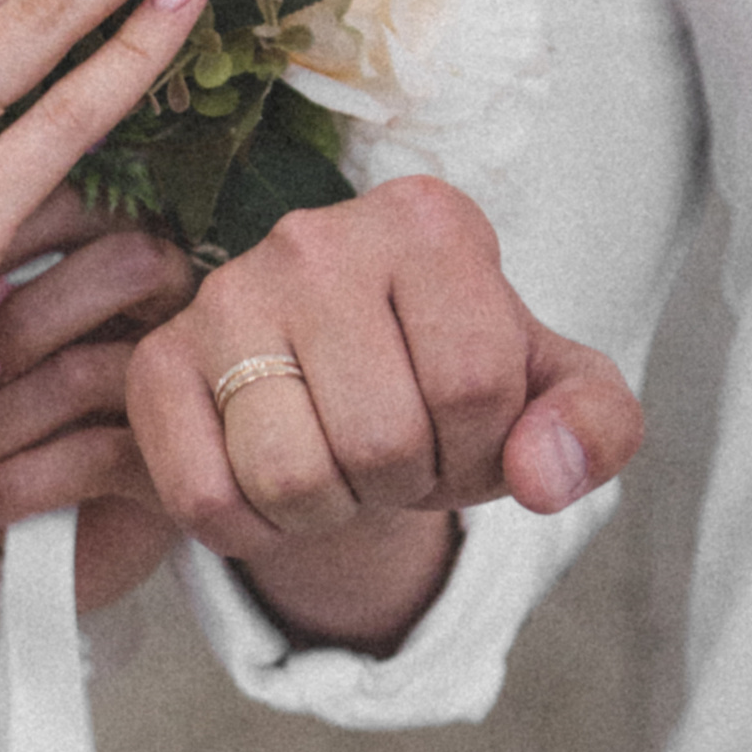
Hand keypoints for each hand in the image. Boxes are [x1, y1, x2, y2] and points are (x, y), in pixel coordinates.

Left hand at [0, 190, 195, 610]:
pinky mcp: (175, 473)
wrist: (40, 542)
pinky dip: (20, 481)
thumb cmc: (3, 421)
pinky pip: (95, 455)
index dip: (24, 229)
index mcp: (131, 260)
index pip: (97, 209)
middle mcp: (175, 316)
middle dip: (30, 316)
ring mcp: (186, 394)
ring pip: (88, 368)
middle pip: (127, 265)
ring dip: (0, 420)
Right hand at [125, 176, 640, 652]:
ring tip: (340, 465)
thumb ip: (593, 425)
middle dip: (405, 485)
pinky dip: (255, 530)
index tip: (464, 432)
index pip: (474, 382)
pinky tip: (274, 483)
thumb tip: (543, 477)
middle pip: (381, 439)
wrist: (342, 379)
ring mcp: (226, 293)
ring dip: (332, 511)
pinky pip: (208, 499)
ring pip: (291, 475)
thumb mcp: (549, 391)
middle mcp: (316, 236)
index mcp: (429, 221)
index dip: (483, 450)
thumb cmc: (451, 375)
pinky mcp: (158, 362)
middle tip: (397, 457)